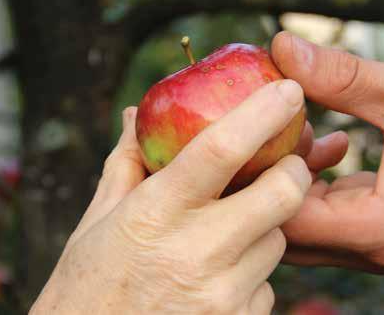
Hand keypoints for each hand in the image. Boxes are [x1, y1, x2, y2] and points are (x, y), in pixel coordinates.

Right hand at [30, 80, 344, 313]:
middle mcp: (194, 253)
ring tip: (224, 238)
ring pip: (279, 239)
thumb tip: (140, 113)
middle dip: (294, 170)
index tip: (288, 90)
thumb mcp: (98, 223)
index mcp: (154, 214)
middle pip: (282, 195)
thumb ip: (127, 165)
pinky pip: (269, 283)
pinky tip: (217, 281)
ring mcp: (222, 294)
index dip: (261, 113)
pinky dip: (252, 274)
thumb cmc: (89, 286)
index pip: (219, 151)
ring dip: (265, 228)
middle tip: (287, 164)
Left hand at [271, 32, 383, 272]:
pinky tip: (332, 138)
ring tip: (296, 123)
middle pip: (286, 231)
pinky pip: (337, 216)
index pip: (281, 218)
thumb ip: (341, 78)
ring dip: (293, 178)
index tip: (241, 122)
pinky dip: (321, 182)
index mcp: (381, 229)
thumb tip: (278, 48)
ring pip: (309, 225)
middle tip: (258, 122)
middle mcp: (379, 250)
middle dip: (265, 177)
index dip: (252, 172)